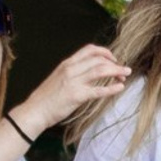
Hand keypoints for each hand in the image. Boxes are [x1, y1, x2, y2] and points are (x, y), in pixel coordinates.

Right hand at [12, 42, 132, 140]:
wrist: (35, 110)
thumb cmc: (47, 97)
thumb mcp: (58, 78)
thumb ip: (72, 73)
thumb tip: (89, 72)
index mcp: (67, 64)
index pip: (89, 50)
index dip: (105, 52)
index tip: (113, 58)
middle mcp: (71, 69)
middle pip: (98, 59)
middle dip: (114, 63)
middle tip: (123, 70)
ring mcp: (74, 82)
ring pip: (100, 71)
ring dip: (116, 71)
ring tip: (126, 75)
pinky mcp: (77, 96)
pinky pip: (98, 90)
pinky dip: (112, 89)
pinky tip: (119, 88)